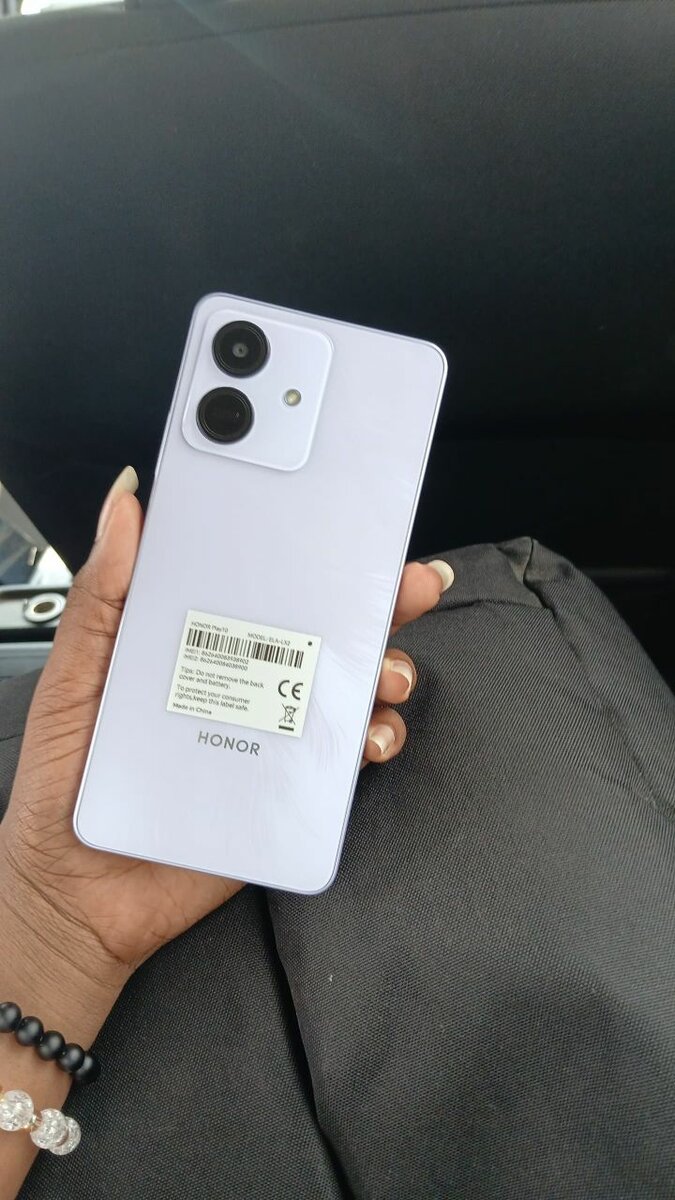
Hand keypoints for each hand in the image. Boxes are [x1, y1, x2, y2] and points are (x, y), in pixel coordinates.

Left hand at [0, 467, 453, 985]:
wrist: (77, 892)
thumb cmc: (67, 780)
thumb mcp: (76, 674)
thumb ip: (102, 595)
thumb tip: (125, 507)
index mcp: (197, 642)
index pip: (265, 585)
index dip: (312, 553)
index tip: (349, 525)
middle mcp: (242, 683)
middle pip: (324, 630)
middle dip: (380, 603)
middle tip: (408, 587)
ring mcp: (268, 736)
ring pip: (348, 691)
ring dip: (386, 672)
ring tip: (384, 675)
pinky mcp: (285, 790)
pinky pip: (343, 760)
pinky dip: (373, 742)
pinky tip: (367, 738)